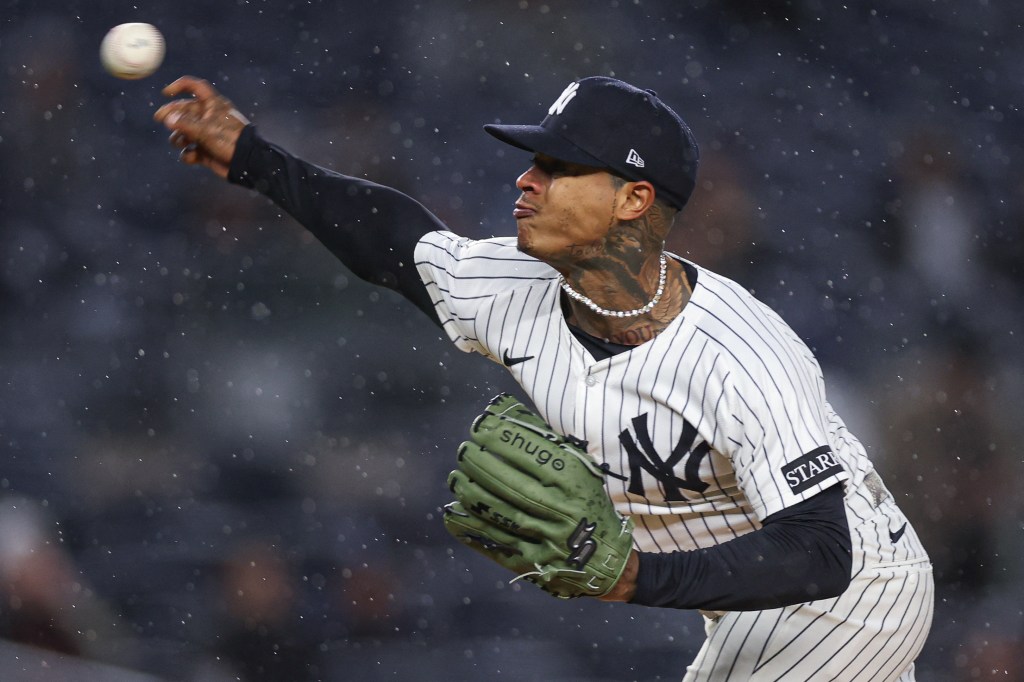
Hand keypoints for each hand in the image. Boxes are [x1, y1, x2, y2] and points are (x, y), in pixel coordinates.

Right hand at [153, 76, 249, 177]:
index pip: (196, 87)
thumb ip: (185, 123)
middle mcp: (209, 117)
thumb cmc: (230, 140)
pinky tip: (191, 157)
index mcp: (213, 105)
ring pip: (186, 132)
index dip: (180, 86)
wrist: (246, 163)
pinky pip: (192, 151)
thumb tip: (168, 120)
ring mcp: (208, 134)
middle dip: (172, 115)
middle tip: (159, 119)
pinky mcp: (207, 151)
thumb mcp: (206, 129)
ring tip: (179, 142)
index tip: (166, 93)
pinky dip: (189, 154)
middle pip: (185, 111)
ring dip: (179, 137)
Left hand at [443, 394, 634, 598]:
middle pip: (510, 483)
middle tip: (463, 451)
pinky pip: (494, 542)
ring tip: (456, 477)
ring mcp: (544, 538)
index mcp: (573, 482)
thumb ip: (542, 438)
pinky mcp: (529, 562)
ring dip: (471, 493)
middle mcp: (559, 509)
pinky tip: (453, 512)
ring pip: (499, 512)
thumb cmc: (586, 502)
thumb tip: (503, 407)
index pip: (532, 454)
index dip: (502, 438)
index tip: (480, 427)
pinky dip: (470, 527)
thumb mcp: (578, 467)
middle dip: (481, 464)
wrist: (604, 560)